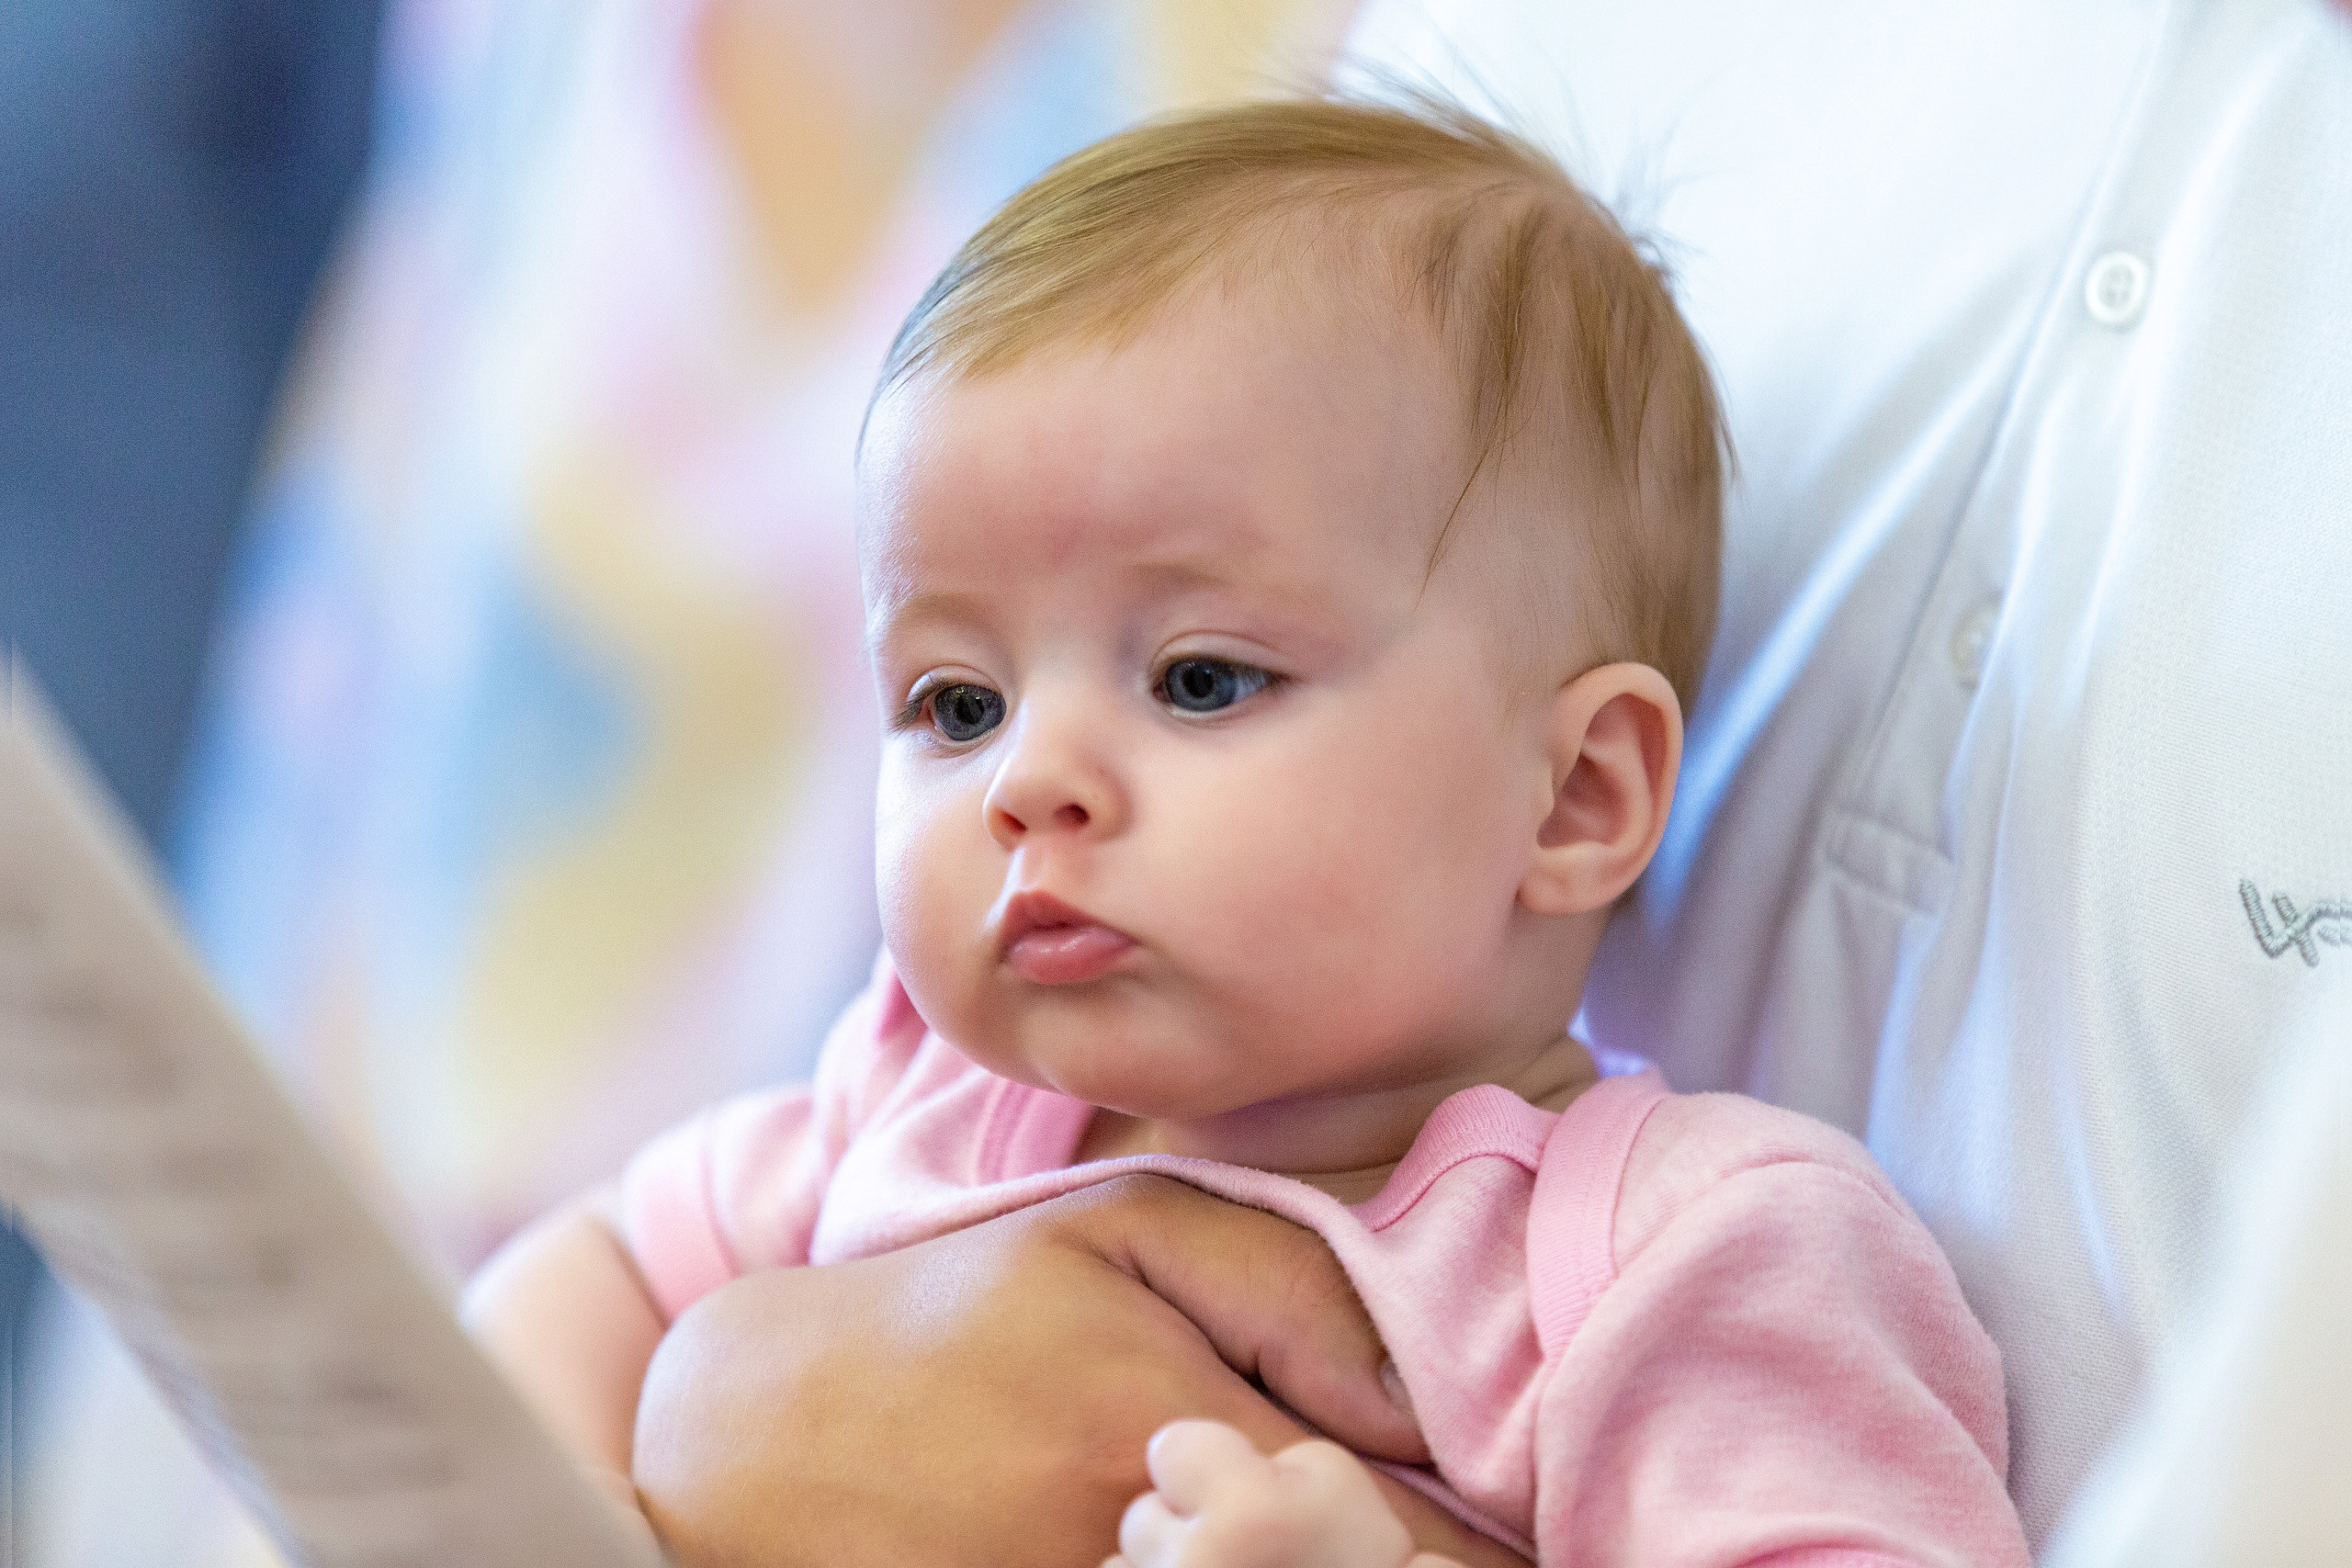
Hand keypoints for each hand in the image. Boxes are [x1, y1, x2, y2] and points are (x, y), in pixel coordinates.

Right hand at [630, 1173, 1526, 1566]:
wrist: (756, 1435)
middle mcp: (1121, 1536)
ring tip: (1356, 1553)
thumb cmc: (963, 1315)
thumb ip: (1290, 1288)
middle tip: (1468, 1560)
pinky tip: (1228, 1563)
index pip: (1388, 1529)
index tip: (1525, 1552)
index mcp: (1160, 1410)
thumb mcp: (1117, 1234)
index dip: (1474, 1554)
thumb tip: (1425, 1401)